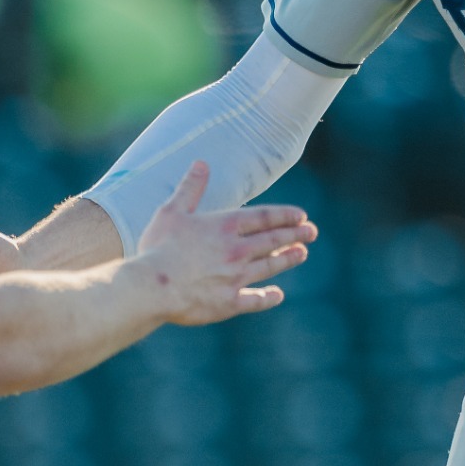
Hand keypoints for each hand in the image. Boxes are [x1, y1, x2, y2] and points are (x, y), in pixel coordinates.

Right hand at [132, 161, 315, 325]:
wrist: (153, 286)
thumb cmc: (159, 247)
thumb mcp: (172, 211)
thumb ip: (190, 187)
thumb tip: (201, 163)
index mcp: (226, 226)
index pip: (265, 217)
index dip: (285, 215)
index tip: (301, 215)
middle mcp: (237, 250)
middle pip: (273, 240)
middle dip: (295, 235)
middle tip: (311, 232)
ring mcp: (236, 278)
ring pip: (270, 266)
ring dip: (288, 259)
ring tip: (302, 253)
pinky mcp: (230, 303)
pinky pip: (255, 300)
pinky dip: (268, 297)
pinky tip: (278, 294)